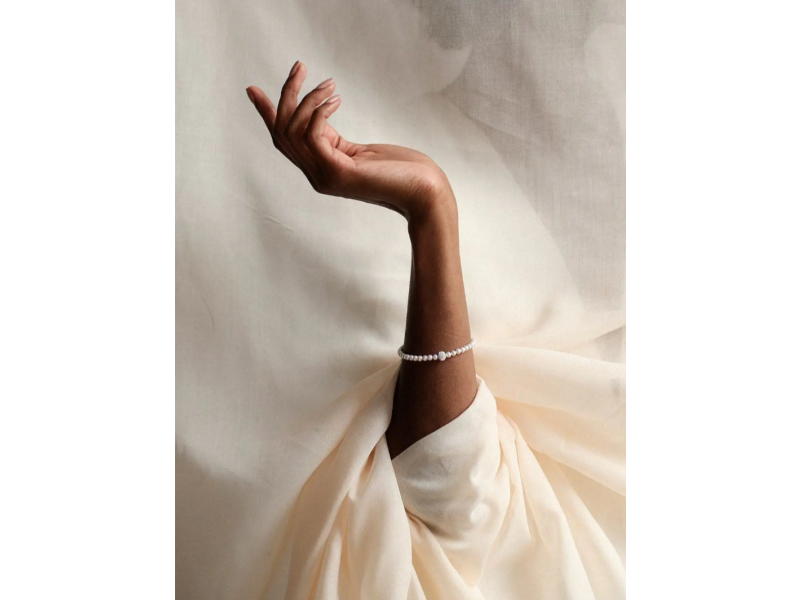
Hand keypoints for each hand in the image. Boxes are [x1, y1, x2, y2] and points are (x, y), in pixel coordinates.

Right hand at [247, 61, 453, 218]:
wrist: (425, 193)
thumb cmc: (402, 171)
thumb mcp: (362, 152)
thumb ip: (336, 140)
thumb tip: (322, 113)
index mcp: (321, 170)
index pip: (284, 141)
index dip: (268, 114)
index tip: (254, 90)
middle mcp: (317, 176)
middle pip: (282, 133)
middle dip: (287, 96)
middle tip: (300, 68)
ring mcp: (326, 177)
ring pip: (295, 131)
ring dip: (308, 99)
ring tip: (330, 83)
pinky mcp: (339, 173)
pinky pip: (313, 135)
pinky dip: (319, 111)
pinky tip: (336, 98)